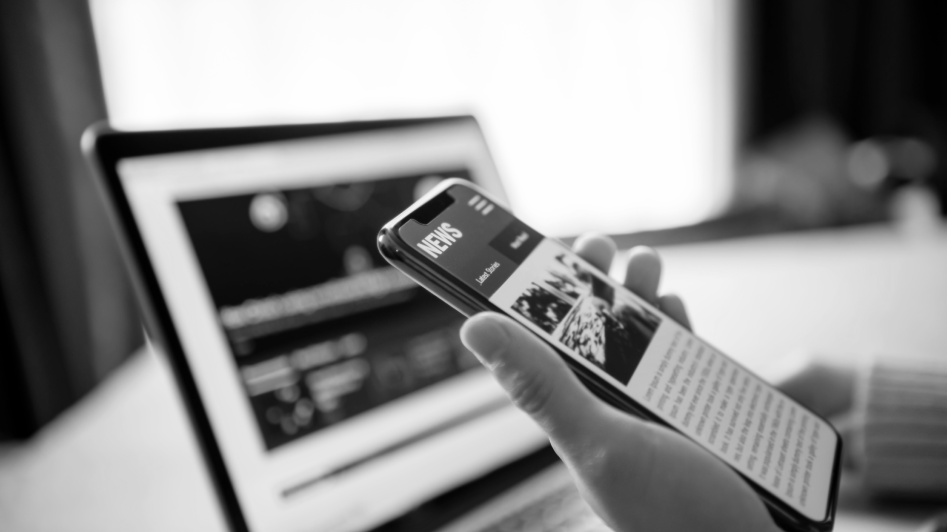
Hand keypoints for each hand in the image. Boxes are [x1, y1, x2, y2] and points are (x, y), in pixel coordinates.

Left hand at [460, 234, 779, 531]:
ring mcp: (651, 407)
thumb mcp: (600, 443)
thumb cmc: (675, 516)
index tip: (530, 252)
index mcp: (573, 415)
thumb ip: (543, 386)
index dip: (530, 298)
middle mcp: (607, 408)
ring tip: (643, 262)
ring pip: (633, 336)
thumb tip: (475, 328)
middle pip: (588, 331)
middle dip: (591, 282)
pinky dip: (675, 324)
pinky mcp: (694, 409)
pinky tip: (674, 306)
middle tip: (596, 246)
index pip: (536, 345)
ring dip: (635, 293)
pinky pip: (676, 356)